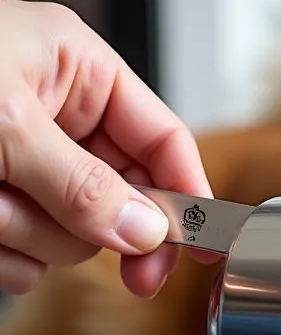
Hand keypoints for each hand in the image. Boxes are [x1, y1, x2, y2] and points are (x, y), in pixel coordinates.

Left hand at [0, 0, 212, 297]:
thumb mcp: (4, 124)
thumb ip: (83, 183)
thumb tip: (148, 233)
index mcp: (78, 74)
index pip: (166, 143)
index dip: (190, 198)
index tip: (206, 250)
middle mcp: (60, 123)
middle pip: (123, 202)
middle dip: (82, 220)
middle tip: (59, 226)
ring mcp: (29, 170)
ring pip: (72, 238)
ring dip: (24, 233)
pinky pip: (27, 260)